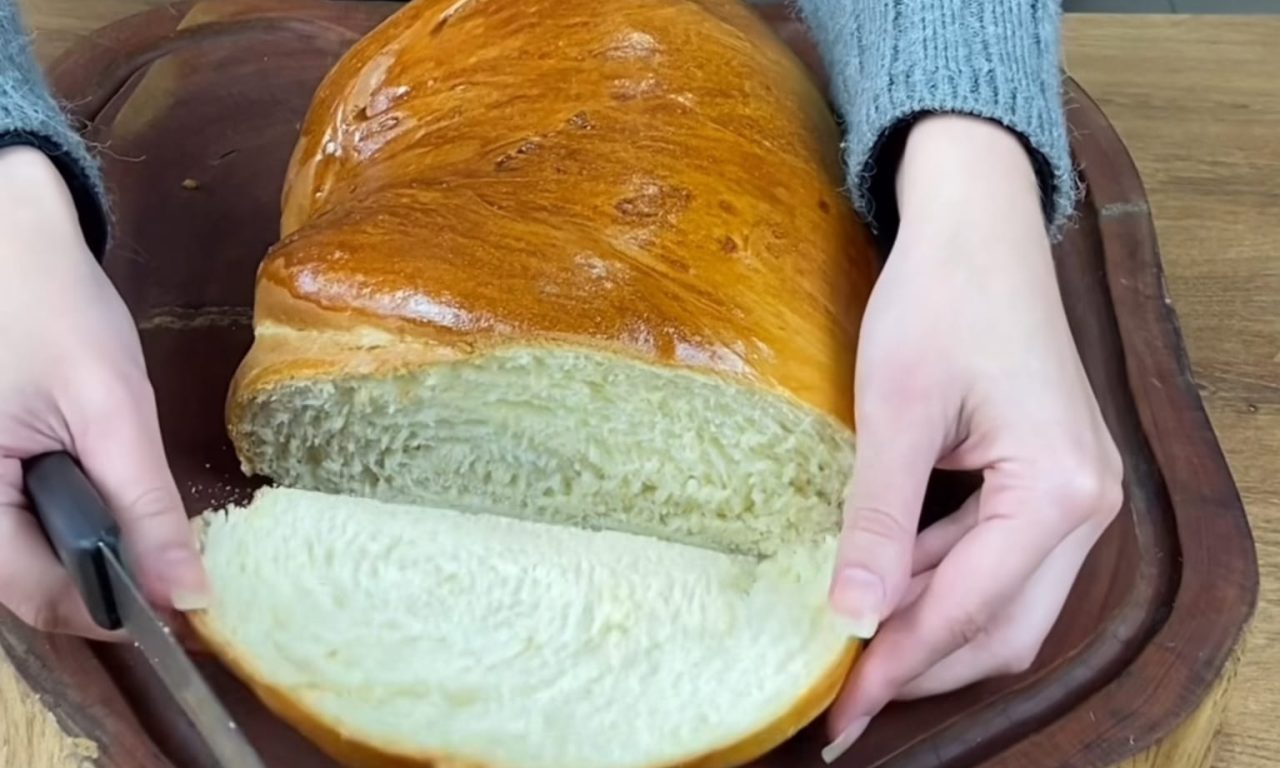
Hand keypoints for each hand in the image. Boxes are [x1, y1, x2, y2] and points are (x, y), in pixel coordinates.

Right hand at [0, 146, 208, 639]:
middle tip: (174, 558)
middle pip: (32, 585)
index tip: (185, 602)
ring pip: (30, 560)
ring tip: (136, 509)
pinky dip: (71, 522)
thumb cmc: (52, 306)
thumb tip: (188, 598)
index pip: (38, 597)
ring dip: (91, 550)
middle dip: (106, 577)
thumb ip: (146, 508)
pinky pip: (23, 525)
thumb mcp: (111, 409)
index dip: (115, 610)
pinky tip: (102, 490)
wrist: (11, 235)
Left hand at [822, 116, 1123, 759]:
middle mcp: (1089, 503)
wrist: (977, 223)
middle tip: (847, 698)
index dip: (900, 665)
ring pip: (1007, 601)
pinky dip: (947, 584)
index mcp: (1060, 489)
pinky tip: (890, 589)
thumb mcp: (896, 412)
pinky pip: (1002, 558)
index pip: (971, 609)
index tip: (843, 711)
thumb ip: (880, 520)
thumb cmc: (938, 297)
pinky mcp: (1053, 479)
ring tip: (859, 653)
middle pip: (1005, 626)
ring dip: (933, 628)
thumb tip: (854, 615)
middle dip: (923, 663)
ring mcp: (1078, 492)